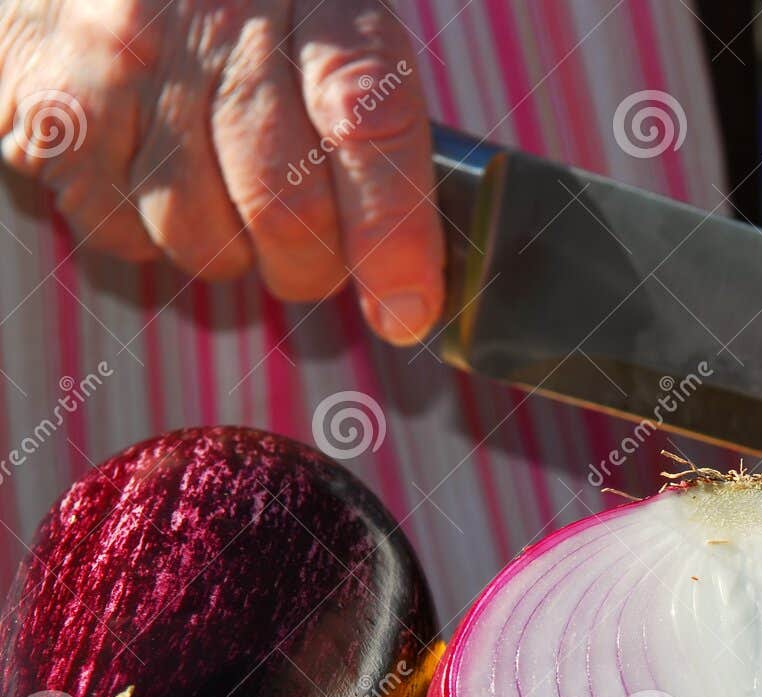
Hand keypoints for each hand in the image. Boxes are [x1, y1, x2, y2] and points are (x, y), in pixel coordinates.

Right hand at [0, 0, 440, 344]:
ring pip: (205, 240)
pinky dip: (149, 234)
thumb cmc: (234, 0)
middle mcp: (218, 19)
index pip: (369, 122)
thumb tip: (414, 269)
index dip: (396, 236)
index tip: (408, 309)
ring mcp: (126, 62)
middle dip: (315, 269)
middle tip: (314, 259)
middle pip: (287, 210)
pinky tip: (154, 173)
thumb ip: (374, 114)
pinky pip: (126, 236)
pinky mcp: (56, 113)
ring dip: (230, 251)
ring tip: (222, 189)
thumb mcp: (324, 16)